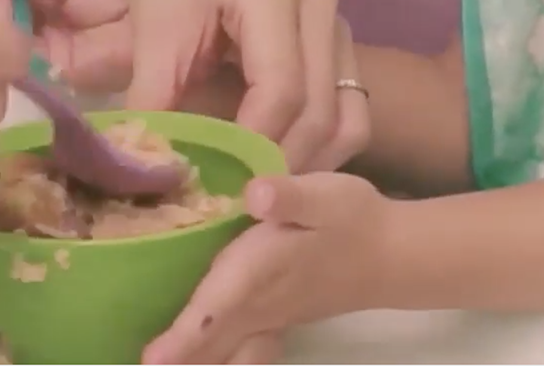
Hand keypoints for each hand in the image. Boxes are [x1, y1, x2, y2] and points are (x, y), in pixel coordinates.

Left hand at [0, 0, 370, 172]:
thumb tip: (161, 172)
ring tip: (267, 193)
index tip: (223, 186)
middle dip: (283, 162)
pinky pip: (350, 110)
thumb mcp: (150, 38)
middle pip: (319, 105)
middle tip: (244, 204)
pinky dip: (324, 148)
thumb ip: (154, 102)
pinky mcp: (341, 43)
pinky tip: (286, 171)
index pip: (280, 85)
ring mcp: (338, 21)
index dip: (254, 142)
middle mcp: (319, 1)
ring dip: (311, 163)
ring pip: (345, 114)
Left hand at [143, 173, 390, 363]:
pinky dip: (213, 362)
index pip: (216, 308)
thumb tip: (256, 194)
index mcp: (260, 271)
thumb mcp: (325, 194)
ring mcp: (264, 322)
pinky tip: (191, 362)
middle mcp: (257, 306)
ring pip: (223, 356)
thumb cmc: (351, 218)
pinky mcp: (269, 324)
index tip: (153, 359)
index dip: (184, 336)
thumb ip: (290, 197)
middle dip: (176, 362)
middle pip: (209, 346)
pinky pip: (237, 355)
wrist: (390, 254)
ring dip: (195, 365)